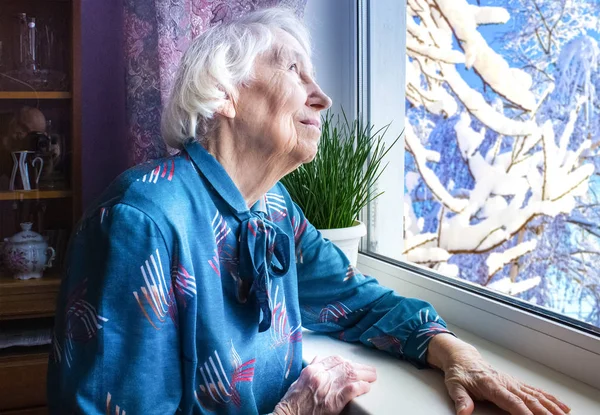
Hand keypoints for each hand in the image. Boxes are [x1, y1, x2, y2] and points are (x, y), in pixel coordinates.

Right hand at [273, 355, 376, 414]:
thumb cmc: (292, 402)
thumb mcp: (299, 380)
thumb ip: (312, 368)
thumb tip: (320, 359)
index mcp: (312, 370)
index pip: (335, 359)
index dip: (348, 361)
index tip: (354, 364)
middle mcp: (320, 375)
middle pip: (345, 365)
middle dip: (360, 367)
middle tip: (370, 371)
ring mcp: (327, 387)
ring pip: (351, 375)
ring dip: (365, 375)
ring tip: (372, 377)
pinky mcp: (332, 402)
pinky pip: (351, 390)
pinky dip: (361, 387)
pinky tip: (366, 387)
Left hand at [428, 334, 570, 414]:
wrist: (463, 358)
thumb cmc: (459, 373)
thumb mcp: (454, 386)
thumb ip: (460, 399)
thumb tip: (463, 412)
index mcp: (492, 385)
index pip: (511, 401)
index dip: (523, 412)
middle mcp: (506, 383)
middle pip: (529, 399)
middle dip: (544, 412)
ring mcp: (513, 382)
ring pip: (536, 395)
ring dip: (552, 406)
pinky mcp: (516, 383)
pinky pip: (536, 391)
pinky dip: (550, 399)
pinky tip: (562, 407)